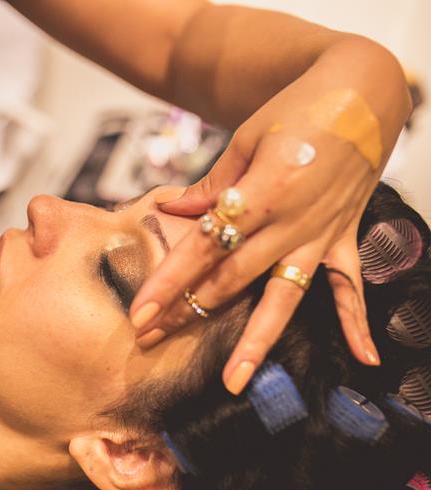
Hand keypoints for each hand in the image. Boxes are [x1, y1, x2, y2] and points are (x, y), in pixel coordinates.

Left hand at [130, 79, 407, 393]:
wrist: (362, 92)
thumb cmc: (297, 109)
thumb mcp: (245, 139)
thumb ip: (211, 185)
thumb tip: (171, 210)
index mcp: (261, 194)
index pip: (203, 249)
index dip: (168, 283)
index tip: (140, 314)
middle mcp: (291, 224)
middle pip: (230, 280)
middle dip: (187, 313)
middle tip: (151, 342)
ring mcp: (320, 236)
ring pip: (283, 298)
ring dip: (256, 341)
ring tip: (233, 381)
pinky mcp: (345, 238)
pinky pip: (350, 286)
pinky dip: (357, 322)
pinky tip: (364, 360)